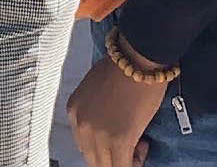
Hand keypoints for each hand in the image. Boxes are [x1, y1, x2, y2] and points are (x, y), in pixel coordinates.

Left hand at [68, 49, 165, 166]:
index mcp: (73, 111)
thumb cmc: (121, 69)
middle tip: (133, 145)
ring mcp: (96, 134)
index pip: (84, 145)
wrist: (136, 60)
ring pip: (106, 166)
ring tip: (139, 143)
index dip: (104, 147)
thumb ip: (95, 113)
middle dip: (114, 158)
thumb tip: (107, 129)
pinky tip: (143, 144)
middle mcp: (80, 125)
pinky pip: (123, 166)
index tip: (121, 138)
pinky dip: (135, 162)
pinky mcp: (118, 141)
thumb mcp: (95, 91)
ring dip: (125, 161)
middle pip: (93, 159)